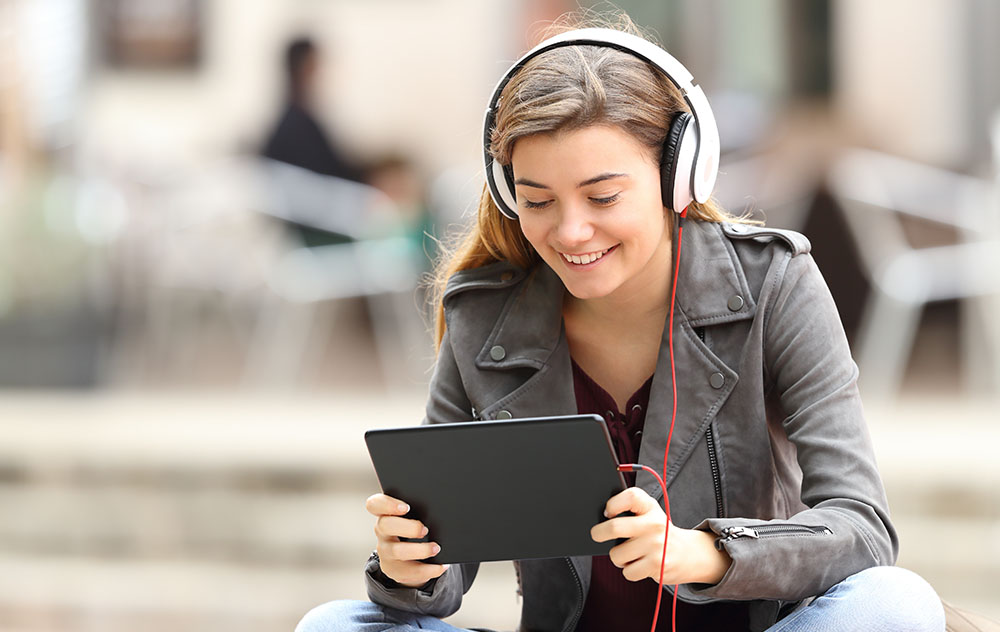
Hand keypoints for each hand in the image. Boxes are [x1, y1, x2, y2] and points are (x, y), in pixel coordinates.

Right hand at [366, 493, 448, 587]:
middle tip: (425, 530)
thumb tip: (441, 511)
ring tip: (436, 548)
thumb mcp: (415, 517)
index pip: (375, 504)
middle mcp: (382, 531)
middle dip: (408, 527)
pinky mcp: (392, 569)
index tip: (406, 507)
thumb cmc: (414, 529)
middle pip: (385, 525)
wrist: (410, 556)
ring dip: (420, 550)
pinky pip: (408, 571)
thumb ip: (421, 511)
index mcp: (385, 513)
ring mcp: (385, 551)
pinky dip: (427, 569)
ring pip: (397, 551)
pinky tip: (440, 566)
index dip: (387, 504)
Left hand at [590, 487, 731, 584]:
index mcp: (650, 507)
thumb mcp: (649, 514)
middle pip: (614, 527)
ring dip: (618, 558)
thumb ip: (629, 511)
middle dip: (598, 533)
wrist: (690, 553)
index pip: (630, 497)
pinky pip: (627, 572)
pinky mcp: (657, 565)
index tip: (608, 513)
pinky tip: (639, 564)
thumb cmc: (658, 532)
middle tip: (598, 535)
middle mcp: (654, 524)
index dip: (613, 504)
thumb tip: (601, 521)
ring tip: (630, 554)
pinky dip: (629, 571)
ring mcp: (656, 545)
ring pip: (616, 555)